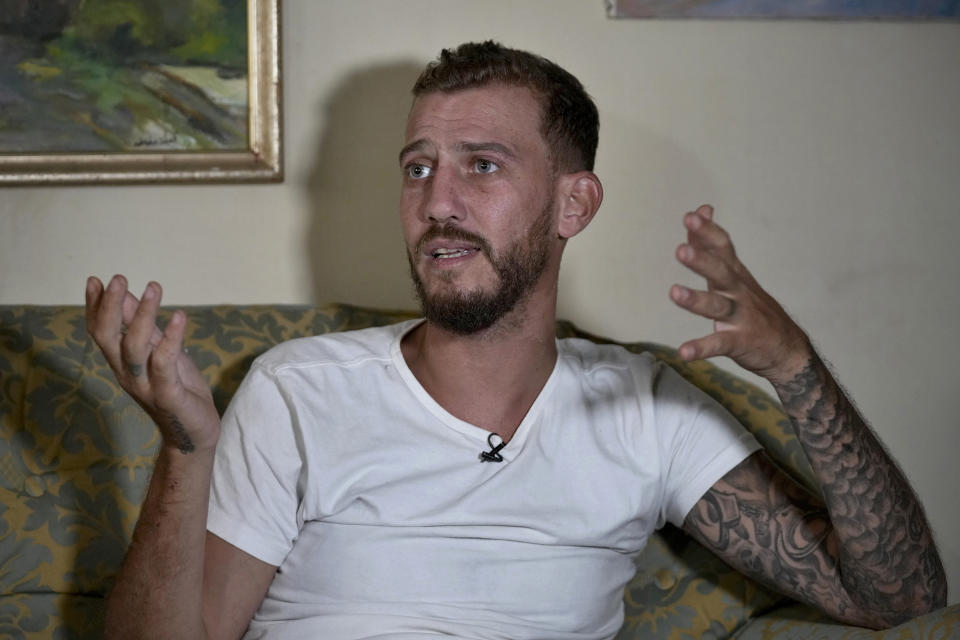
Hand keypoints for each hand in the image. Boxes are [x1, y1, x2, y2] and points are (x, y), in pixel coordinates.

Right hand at [85, 275, 219, 452]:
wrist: (195, 432)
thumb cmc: (178, 387)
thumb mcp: (159, 351)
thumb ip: (143, 327)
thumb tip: (129, 296)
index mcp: (122, 363)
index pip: (99, 332)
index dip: (94, 307)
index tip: (94, 279)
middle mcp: (127, 374)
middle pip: (107, 337)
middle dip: (110, 307)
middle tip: (119, 278)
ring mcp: (145, 385)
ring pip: (134, 347)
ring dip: (143, 314)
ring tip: (154, 287)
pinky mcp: (168, 395)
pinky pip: (164, 364)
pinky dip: (171, 338)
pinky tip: (179, 316)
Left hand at [669, 205, 810, 384]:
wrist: (788, 349)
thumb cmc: (753, 307)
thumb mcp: (734, 274)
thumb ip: (712, 245)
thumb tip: (700, 210)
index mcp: (736, 275)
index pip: (723, 248)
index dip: (707, 232)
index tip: (690, 216)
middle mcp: (739, 292)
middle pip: (720, 273)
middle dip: (702, 261)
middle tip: (680, 250)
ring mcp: (741, 317)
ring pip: (717, 306)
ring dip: (696, 300)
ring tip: (673, 292)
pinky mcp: (740, 341)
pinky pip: (719, 344)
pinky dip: (701, 348)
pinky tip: (684, 352)